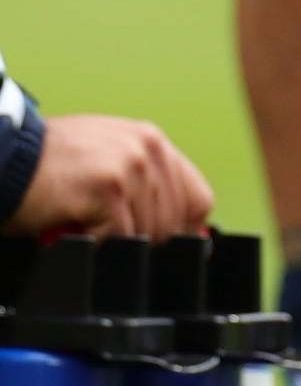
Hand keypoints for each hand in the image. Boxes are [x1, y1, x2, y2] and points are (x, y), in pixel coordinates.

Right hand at [10, 114, 212, 239]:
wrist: (3, 158)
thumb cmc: (48, 165)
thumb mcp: (106, 161)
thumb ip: (146, 186)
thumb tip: (190, 232)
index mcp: (152, 142)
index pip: (197, 198)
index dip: (184, 228)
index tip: (166, 243)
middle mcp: (148, 149)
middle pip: (174, 222)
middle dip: (144, 239)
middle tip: (106, 233)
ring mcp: (131, 167)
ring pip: (148, 233)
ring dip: (115, 240)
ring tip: (86, 224)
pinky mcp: (108, 188)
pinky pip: (120, 237)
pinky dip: (94, 243)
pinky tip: (74, 227)